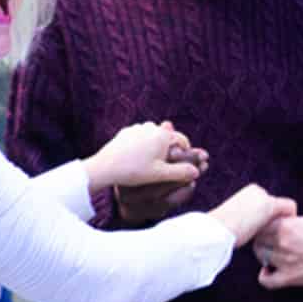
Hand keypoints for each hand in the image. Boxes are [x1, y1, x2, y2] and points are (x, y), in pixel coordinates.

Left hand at [89, 122, 208, 223]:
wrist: (105, 167)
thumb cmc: (134, 171)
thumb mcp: (160, 174)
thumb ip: (181, 172)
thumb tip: (197, 172)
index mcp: (163, 135)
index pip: (183, 140)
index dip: (186, 152)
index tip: (183, 164)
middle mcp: (152, 127)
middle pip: (168, 138)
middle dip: (169, 150)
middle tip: (165, 166)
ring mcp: (138, 127)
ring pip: (153, 137)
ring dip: (155, 147)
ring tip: (150, 163)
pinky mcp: (126, 131)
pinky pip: (140, 137)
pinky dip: (142, 145)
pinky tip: (137, 158)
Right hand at [208, 184, 296, 247]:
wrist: (216, 230)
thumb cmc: (222, 232)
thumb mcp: (235, 221)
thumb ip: (248, 220)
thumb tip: (255, 229)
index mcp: (248, 193)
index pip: (267, 205)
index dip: (270, 220)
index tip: (265, 235)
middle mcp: (257, 190)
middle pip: (277, 207)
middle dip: (277, 220)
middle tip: (274, 237)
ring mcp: (263, 196)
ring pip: (284, 208)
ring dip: (284, 221)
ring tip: (279, 236)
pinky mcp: (269, 204)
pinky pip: (290, 208)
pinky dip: (292, 219)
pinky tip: (287, 231)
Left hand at [254, 216, 302, 289]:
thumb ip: (296, 224)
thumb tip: (288, 226)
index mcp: (288, 225)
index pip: (263, 223)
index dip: (267, 225)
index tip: (273, 227)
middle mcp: (281, 242)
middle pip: (259, 239)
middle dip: (263, 238)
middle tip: (271, 240)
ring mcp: (283, 261)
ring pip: (261, 256)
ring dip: (264, 254)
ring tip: (273, 254)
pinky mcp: (289, 278)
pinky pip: (267, 280)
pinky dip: (265, 275)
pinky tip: (271, 271)